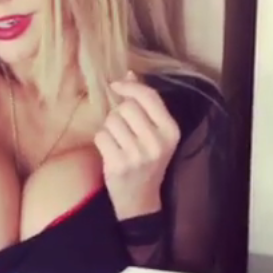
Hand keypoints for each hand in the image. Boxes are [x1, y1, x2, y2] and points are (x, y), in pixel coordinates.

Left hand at [94, 72, 180, 220]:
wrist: (140, 198)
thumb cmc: (146, 159)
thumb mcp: (155, 132)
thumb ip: (144, 104)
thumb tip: (129, 74)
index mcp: (170, 131)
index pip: (149, 97)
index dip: (130, 86)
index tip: (116, 85)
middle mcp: (157, 142)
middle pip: (126, 107)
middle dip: (118, 113)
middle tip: (123, 129)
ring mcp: (138, 155)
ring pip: (111, 121)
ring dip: (109, 128)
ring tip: (119, 142)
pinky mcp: (119, 165)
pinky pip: (101, 136)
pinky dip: (102, 141)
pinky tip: (111, 151)